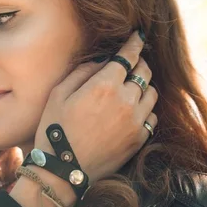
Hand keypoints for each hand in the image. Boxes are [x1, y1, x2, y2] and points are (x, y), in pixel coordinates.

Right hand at [35, 31, 157, 182]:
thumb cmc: (55, 130)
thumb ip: (82, 73)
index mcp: (104, 86)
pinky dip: (145, 108)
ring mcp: (135, 121)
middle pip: (144, 72)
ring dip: (144, 86)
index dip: (135, 43)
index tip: (138, 36)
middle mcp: (126, 101)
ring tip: (133, 87)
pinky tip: (133, 110)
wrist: (62, 170)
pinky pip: (152, 116)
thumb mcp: (58, 95)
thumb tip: (101, 62)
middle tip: (132, 62)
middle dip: (139, 63)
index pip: (128, 56)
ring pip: (152, 93)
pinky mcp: (139, 139)